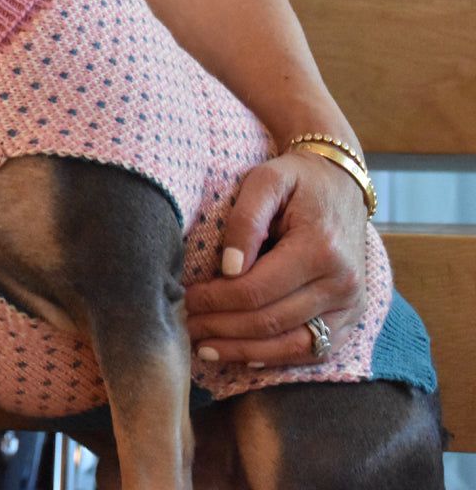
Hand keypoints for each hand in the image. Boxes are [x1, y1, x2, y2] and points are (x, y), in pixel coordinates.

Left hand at [184, 150, 367, 366]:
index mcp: (320, 248)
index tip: (186, 298)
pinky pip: (311, 351)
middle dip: (221, 328)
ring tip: (205, 349)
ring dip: (243, 351)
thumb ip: (245, 221)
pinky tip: (243, 355)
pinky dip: (275, 357)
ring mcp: (351, 305)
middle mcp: (342, 283)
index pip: (256, 290)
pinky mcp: (351, 318)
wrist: (342, 185)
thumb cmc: (298, 180)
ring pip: (290, 345)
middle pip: (270, 321)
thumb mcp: (266, 181)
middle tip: (187, 325)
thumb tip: (228, 268)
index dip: (215, 300)